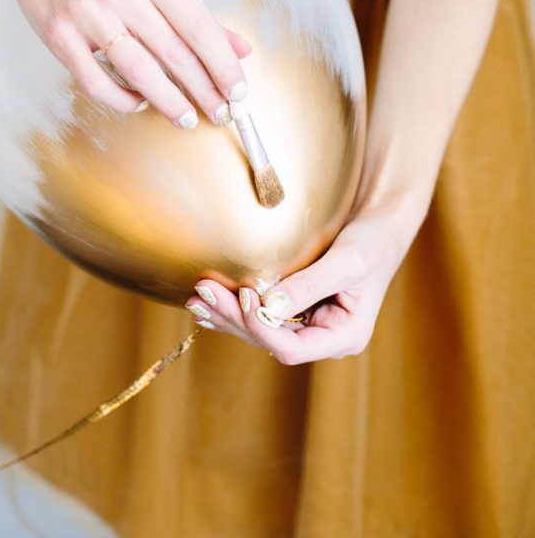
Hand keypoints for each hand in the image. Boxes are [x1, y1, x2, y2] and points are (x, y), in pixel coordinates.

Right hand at [0, 0, 251, 127]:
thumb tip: (238, 50)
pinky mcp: (58, 35)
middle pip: (173, 52)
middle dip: (203, 90)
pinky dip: (122, 99)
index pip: (197, 25)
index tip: (238, 90)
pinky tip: (139, 103)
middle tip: (221, 113)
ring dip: (168, 102)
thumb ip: (193, 13)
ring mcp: (85, 12)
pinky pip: (96, 82)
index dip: (222, 64)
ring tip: (186, 118)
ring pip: (138, 71)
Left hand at [185, 206, 411, 363]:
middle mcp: (324, 339)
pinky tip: (209, 303)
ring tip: (197, 298)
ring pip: (260, 330)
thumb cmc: (371, 242)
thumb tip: (268, 306)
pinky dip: (236, 308)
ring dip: (228, 314)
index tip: (244, 294)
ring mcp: (309, 327)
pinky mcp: (296, 311)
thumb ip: (311, 284)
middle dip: (235, 318)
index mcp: (344, 337)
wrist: (380, 227)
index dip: (262, 326)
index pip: (292, 348)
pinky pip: (261, 316)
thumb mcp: (348, 261)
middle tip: (204, 292)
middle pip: (269, 340)